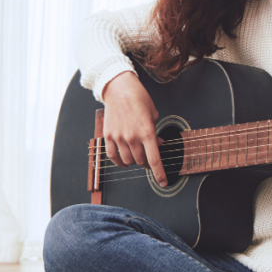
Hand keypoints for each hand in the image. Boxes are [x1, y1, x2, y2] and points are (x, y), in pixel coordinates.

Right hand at [101, 71, 168, 186]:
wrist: (119, 89)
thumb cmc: (139, 99)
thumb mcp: (153, 115)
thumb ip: (155, 132)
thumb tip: (158, 144)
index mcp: (146, 132)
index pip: (154, 159)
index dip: (159, 173)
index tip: (163, 182)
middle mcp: (132, 137)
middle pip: (140, 161)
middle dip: (147, 162)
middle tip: (149, 156)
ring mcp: (118, 137)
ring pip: (127, 160)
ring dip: (134, 161)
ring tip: (137, 154)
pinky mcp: (108, 136)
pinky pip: (113, 156)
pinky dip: (119, 161)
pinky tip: (124, 161)